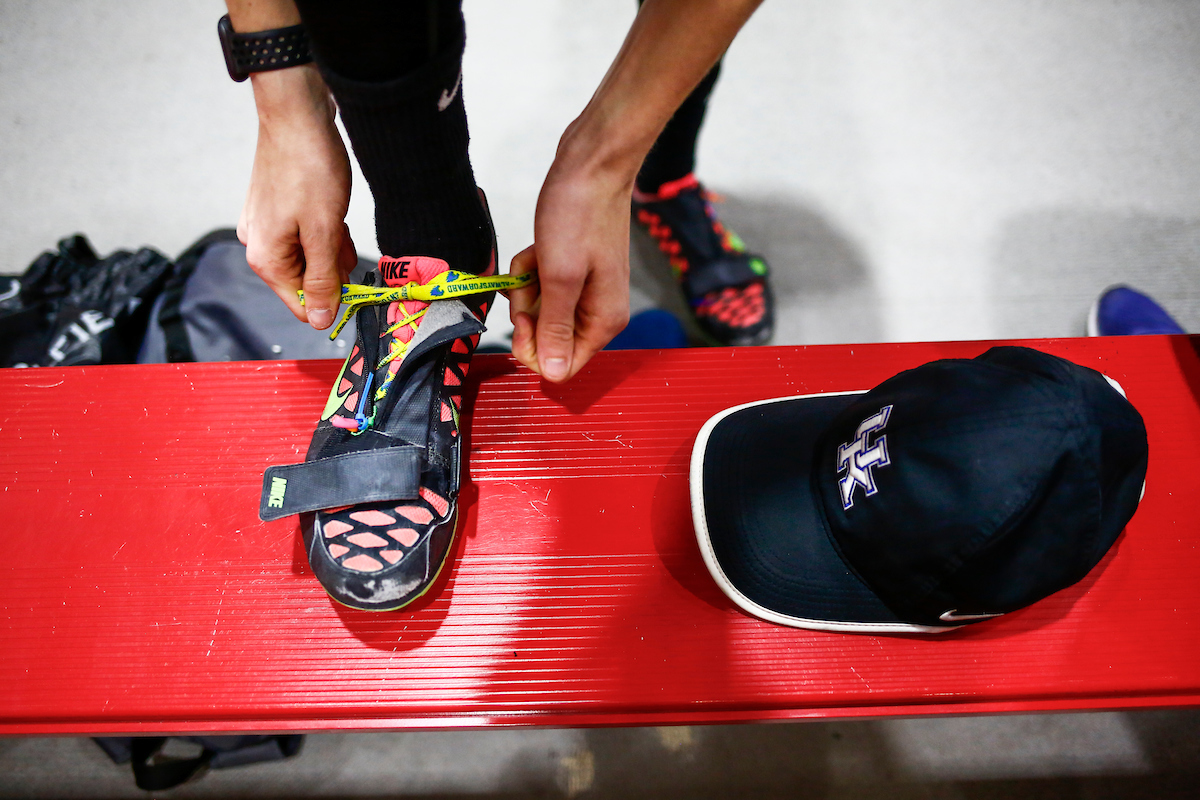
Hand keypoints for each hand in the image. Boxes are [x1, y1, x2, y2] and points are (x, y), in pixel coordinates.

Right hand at [238, 65, 357, 329]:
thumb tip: (319, 320)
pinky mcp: (276, 207)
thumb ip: (322, 280)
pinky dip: (324, 229)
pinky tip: (332, 210)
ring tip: (337, 218)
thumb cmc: (309, 168)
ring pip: (309, 255)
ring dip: (332, 245)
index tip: (357, 282)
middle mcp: (259, 245)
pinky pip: (305, 233)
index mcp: (266, 259)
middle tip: (344, 236)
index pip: (302, 305)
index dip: (332, 299)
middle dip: (333, 265)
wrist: (297, 113)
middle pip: (305, 280)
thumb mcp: (323, 232)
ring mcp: (265, 225)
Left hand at [509, 146, 631, 382]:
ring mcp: (587, 291)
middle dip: (527, 310)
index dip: (533, 347)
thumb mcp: (560, 277)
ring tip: (536, 256)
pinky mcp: (574, 272)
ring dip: (526, 285)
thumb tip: (552, 373)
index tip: (522, 316)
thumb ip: (555, 329)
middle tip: (530, 278)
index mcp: (603, 321)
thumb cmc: (580, 213)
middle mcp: (598, 312)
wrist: (593, 163)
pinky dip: (531, 270)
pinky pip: (541, 287)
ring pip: (540, 312)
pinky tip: (537, 249)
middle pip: (547, 339)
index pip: (561, 366)